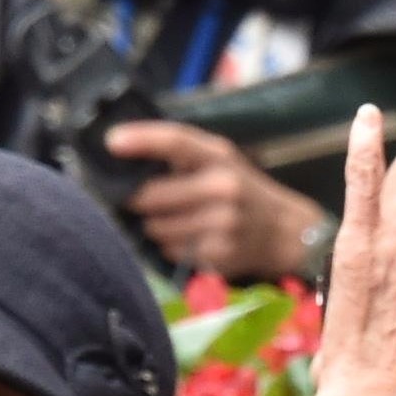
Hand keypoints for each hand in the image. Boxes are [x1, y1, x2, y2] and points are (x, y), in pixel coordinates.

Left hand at [104, 122, 328, 279]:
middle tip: (141, 198)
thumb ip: (179, 151)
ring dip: (153, 224)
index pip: (177, 142)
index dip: (141, 140)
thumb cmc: (241, 188)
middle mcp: (223, 189)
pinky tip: (189, 238)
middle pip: (149, 195)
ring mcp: (222, 225)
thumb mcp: (220, 159)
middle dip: (137, 199)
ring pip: (155, 227)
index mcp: (220, 158)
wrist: (284, 232)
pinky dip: (171, 245)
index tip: (111, 142)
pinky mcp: (218, 255)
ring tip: (173, 219)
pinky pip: (170, 251)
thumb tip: (118, 147)